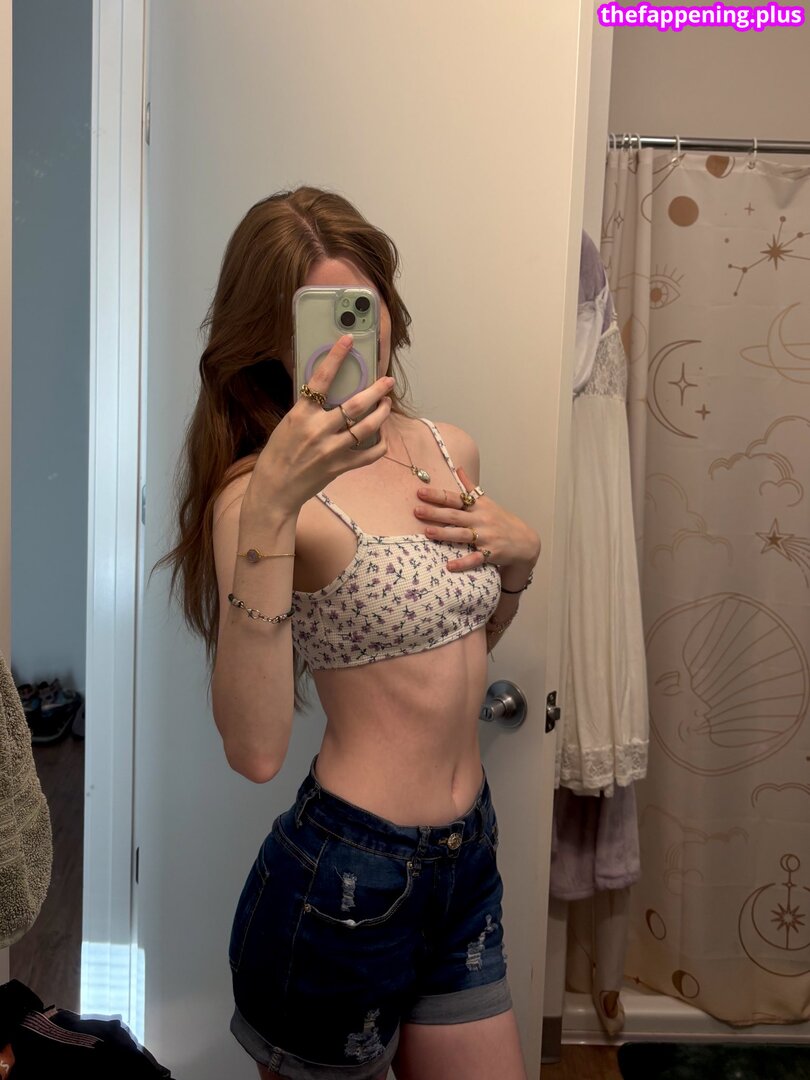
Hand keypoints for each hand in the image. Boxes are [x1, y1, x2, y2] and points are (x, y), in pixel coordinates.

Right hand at [246, 335, 393, 517]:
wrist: (274, 490)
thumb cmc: (277, 456)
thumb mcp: (288, 425)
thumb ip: (308, 412)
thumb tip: (327, 396)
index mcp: (301, 415)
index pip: (321, 379)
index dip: (336, 357)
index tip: (348, 341)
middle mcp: (318, 430)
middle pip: (355, 405)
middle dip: (376, 390)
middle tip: (387, 381)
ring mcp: (331, 450)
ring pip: (366, 427)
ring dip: (381, 413)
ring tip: (387, 404)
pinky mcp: (339, 467)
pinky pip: (368, 455)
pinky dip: (379, 446)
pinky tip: (382, 438)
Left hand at [413, 465, 540, 573]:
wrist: (525, 541)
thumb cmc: (501, 520)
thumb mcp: (487, 502)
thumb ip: (470, 487)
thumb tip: (458, 468)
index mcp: (478, 506)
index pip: (455, 498)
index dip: (438, 495)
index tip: (420, 492)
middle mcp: (481, 520)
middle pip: (455, 515)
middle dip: (435, 513)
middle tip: (416, 510)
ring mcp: (486, 537)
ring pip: (462, 535)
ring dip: (445, 533)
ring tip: (427, 532)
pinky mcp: (491, 553)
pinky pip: (475, 558)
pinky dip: (463, 562)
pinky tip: (449, 566)